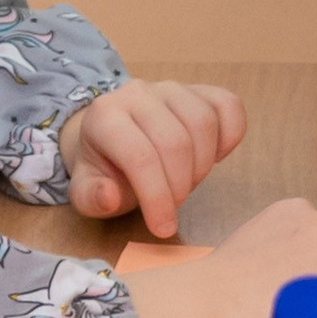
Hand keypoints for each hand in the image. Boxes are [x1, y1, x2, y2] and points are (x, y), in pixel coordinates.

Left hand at [61, 79, 245, 237]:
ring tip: (187, 182)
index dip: (157, 197)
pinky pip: (228, 106)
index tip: (163, 228)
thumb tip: (109, 196)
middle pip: (176, 142)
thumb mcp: (86, 192)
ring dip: (203, 165)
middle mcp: (138, 93)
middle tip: (173, 205)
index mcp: (105, 116)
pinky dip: (230, 137)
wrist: (111, 140)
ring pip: (204, 123)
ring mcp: (171, 88)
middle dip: (180, 186)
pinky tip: (214, 157)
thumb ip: (92, 197)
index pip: (140, 156)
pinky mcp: (199, 89)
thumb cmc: (103, 171)